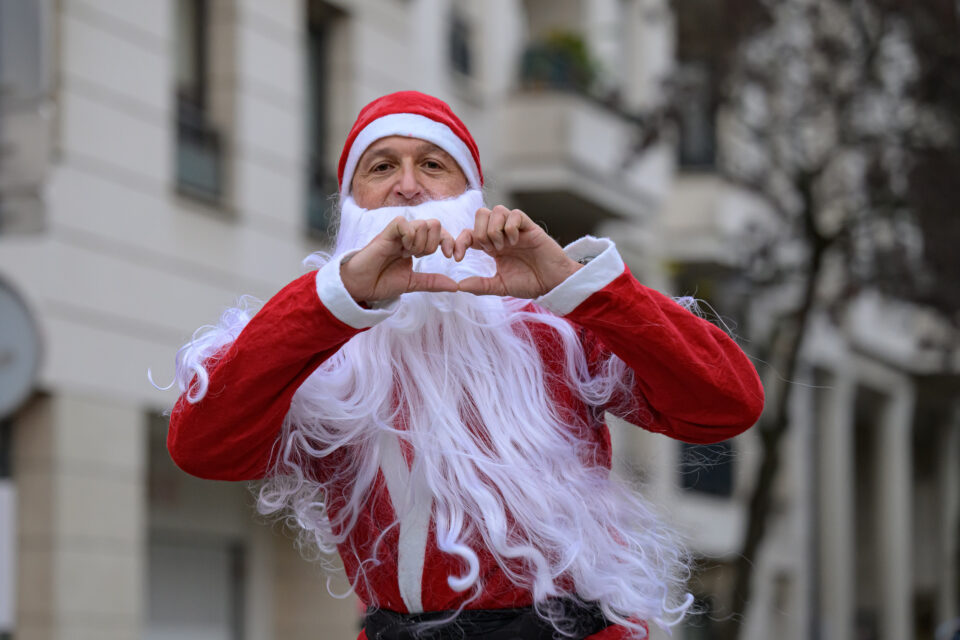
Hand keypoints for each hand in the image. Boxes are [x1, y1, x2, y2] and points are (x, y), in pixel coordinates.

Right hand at [341, 216, 457, 302]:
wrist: (360, 287)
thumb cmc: (381, 282)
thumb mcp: (413, 283)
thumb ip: (432, 281)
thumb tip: (455, 286)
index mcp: (415, 245)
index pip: (440, 233)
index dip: (450, 242)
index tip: (453, 258)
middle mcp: (407, 236)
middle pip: (435, 224)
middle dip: (435, 243)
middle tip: (422, 257)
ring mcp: (397, 234)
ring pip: (423, 223)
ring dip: (421, 243)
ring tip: (409, 255)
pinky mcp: (385, 233)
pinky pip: (403, 223)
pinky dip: (408, 236)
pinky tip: (403, 249)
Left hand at [454, 206, 581, 298]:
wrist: (553, 283)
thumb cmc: (529, 283)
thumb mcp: (500, 286)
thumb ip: (480, 285)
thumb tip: (458, 286)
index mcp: (492, 246)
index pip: (469, 233)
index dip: (460, 242)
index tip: (457, 258)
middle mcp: (502, 234)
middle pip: (480, 214)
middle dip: (480, 232)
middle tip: (491, 250)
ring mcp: (516, 229)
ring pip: (496, 210)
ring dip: (494, 229)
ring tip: (504, 246)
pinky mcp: (530, 228)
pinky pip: (515, 214)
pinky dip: (511, 227)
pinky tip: (516, 242)